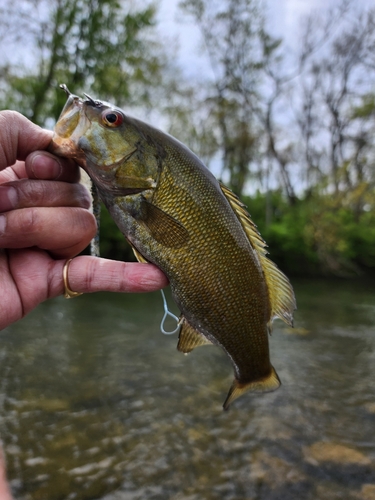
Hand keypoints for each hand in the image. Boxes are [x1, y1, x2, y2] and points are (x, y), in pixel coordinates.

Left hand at [0, 111, 167, 330]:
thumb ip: (23, 131)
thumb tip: (62, 146)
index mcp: (21, 174)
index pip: (70, 163)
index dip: (54, 163)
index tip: (32, 165)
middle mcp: (37, 206)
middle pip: (79, 193)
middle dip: (33, 195)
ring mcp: (44, 244)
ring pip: (83, 225)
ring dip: (36, 225)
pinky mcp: (46, 281)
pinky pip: (95, 276)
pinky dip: (127, 278)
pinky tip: (157, 279)